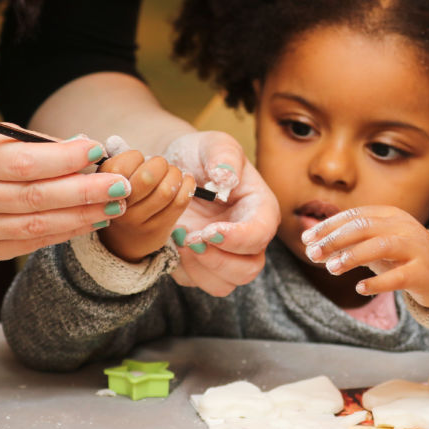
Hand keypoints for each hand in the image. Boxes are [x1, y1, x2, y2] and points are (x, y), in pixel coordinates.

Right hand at [0, 125, 129, 261]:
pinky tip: (89, 221)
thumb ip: (31, 143)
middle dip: (86, 191)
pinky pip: (29, 242)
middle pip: (36, 197)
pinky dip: (64, 232)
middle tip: (121, 185)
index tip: (98, 150)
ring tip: (114, 206)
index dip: (66, 159)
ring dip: (82, 216)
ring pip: (37, 225)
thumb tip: (84, 147)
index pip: (25, 161)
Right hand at [97, 150, 195, 262]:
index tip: (139, 161)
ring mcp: (140, 221)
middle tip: (161, 165)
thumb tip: (115, 140)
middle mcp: (119, 208)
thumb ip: (117, 160)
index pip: (123, 164)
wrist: (124, 240)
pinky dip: (188, 185)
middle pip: (148, 177)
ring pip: (167, 190)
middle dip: (160, 163)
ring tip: (173, 174)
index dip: (137, 157)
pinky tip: (185, 181)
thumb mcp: (111, 179)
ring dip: (175, 174)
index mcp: (103, 189)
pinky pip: (180, 202)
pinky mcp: (159, 229)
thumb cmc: (121, 198)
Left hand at [163, 131, 279, 296]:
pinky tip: (169, 244)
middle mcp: (247, 238)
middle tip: (190, 238)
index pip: (259, 235)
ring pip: (223, 284)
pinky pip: (195, 282)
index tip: (209, 230)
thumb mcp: (213, 143)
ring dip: (199, 269)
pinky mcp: (201, 265)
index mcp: (259, 209)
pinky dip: (181, 270)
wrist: (174, 166)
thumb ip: (224, 155)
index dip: (237, 238)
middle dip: (218, 260)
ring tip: (178, 240)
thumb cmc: (199, 154)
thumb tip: (227, 177)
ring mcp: (225, 255)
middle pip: (248, 270)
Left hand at [300, 206, 428, 307]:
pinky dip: (377, 283)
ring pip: (381, 246)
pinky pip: (398, 277)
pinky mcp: (423, 272)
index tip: (307, 238)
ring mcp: (415, 248)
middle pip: (365, 227)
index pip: (355, 215)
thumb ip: (351, 242)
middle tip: (313, 254)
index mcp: (391, 215)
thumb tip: (313, 245)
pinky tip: (359, 288)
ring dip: (353, 256)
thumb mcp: (377, 244)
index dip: (329, 226)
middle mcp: (404, 227)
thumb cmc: (403, 257)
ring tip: (331, 268)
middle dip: (335, 239)